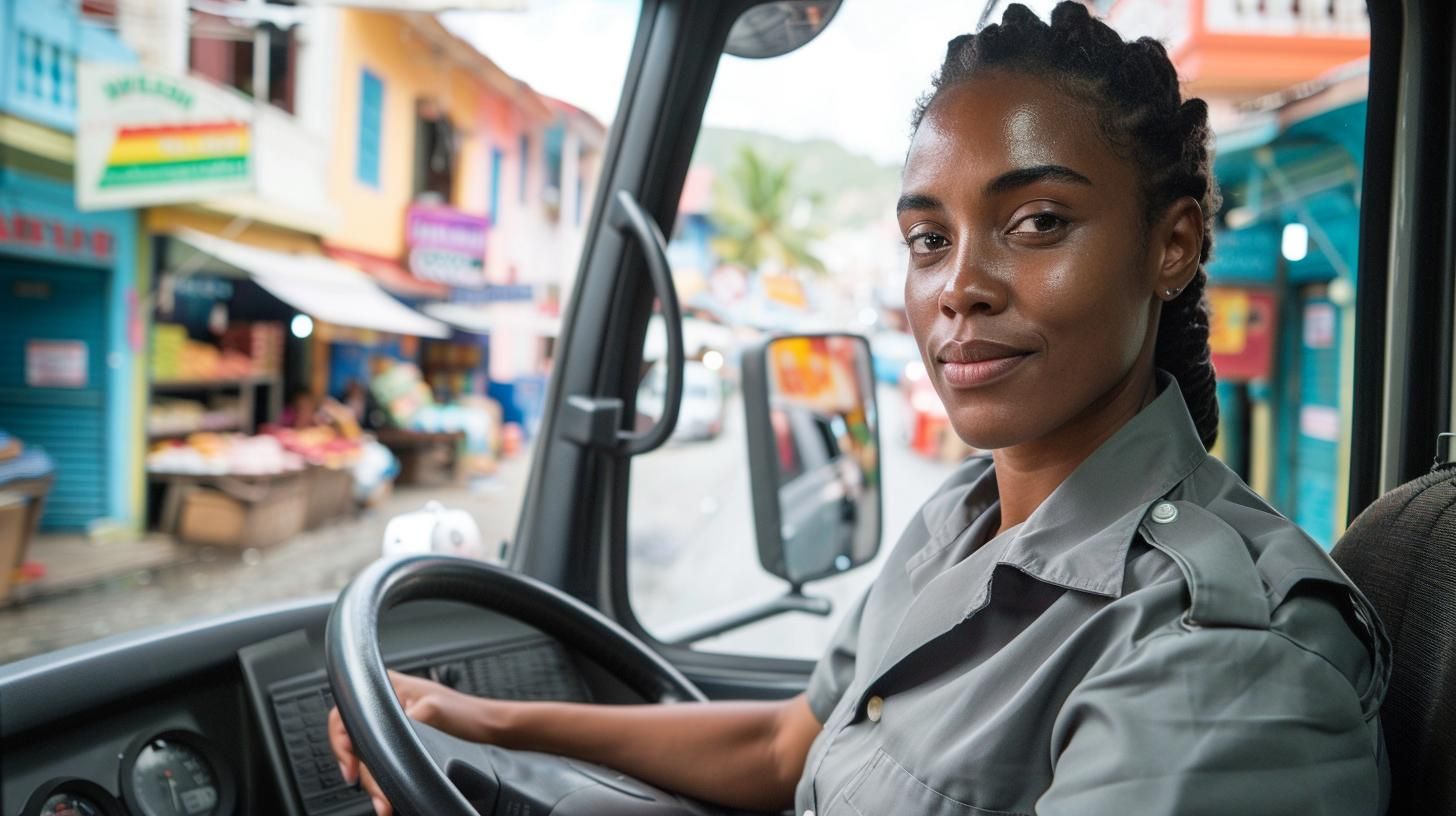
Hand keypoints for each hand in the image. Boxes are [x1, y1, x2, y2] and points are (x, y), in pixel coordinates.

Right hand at [327, 670, 499, 815]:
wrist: (490, 727)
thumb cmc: (467, 713)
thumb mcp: (431, 714)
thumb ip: (402, 725)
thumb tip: (384, 744)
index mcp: (388, 686)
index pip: (345, 715)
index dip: (342, 744)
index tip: (352, 769)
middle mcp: (387, 701)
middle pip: (354, 739)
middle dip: (358, 767)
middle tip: (373, 793)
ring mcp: (394, 720)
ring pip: (366, 752)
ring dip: (370, 775)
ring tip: (381, 798)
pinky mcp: (404, 737)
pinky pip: (382, 757)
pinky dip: (382, 774)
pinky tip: (387, 788)